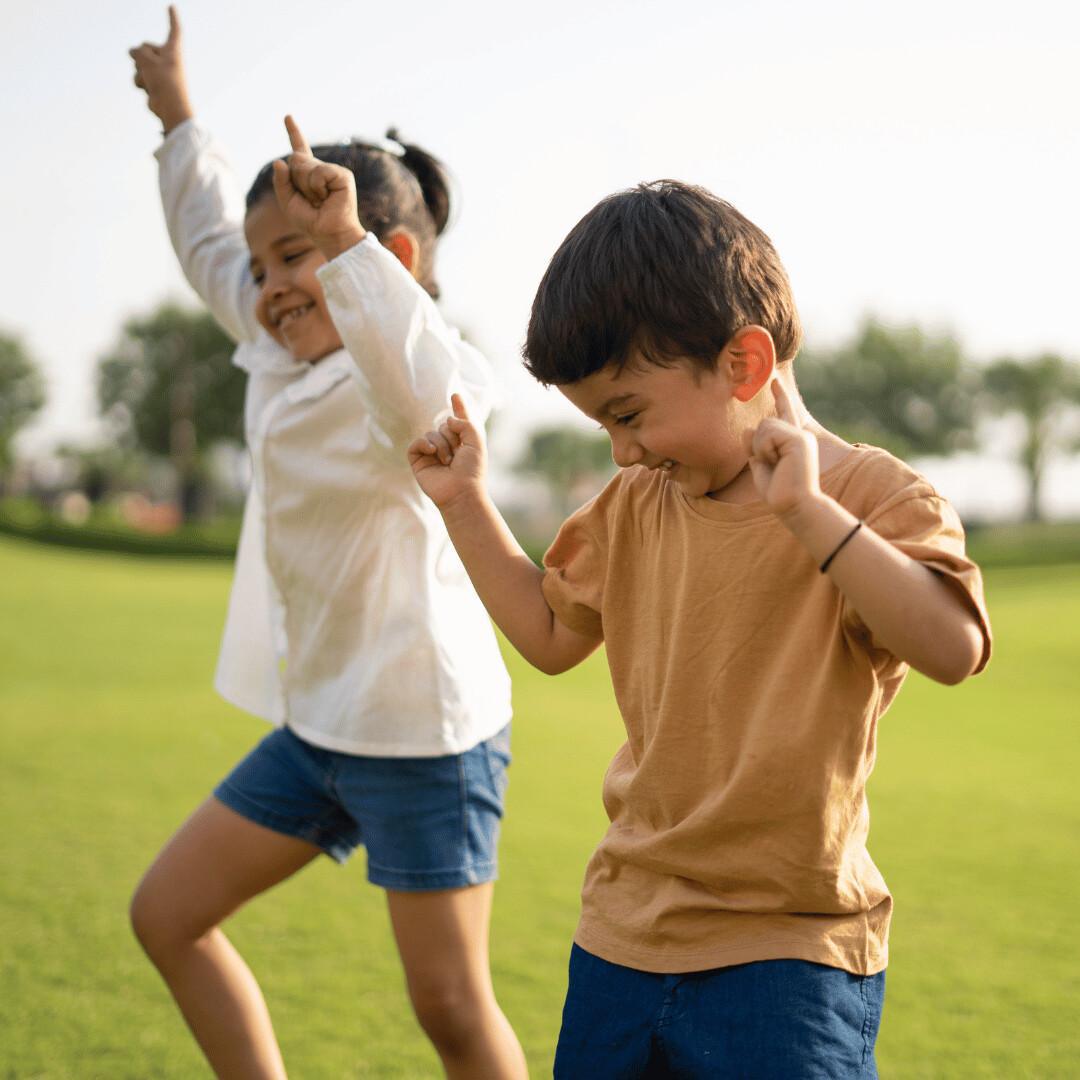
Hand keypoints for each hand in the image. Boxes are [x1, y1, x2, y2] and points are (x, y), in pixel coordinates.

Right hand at [129, 6, 192, 133]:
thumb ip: (137, 51)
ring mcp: (160, 72)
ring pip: (139, 63)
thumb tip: (132, 51)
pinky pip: (139, 76)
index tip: (172, 6)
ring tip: (151, 81)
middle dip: (141, 56)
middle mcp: (168, 59)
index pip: (174, 30)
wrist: (170, 108)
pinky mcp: (155, 83)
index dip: (172, 18)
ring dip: (140, 72)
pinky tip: (148, 90)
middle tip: (151, 69)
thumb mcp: (147, 59)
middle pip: (145, 47)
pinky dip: (140, 82)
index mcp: (173, 50)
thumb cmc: (164, 82)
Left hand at [272, 116, 365, 260]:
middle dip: (296, 181)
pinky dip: (318, 187)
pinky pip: (319, 172)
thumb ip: (281, 182)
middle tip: (312, 200)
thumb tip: (280, 161)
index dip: (294, 133)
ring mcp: (333, 171)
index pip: (299, 150)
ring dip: (307, 187)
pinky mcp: (342, 175)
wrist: (329, 234)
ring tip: (321, 201)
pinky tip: (327, 198)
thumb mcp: (288, 202)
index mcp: (309, 175)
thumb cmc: (311, 222)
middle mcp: (321, 170)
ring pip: (305, 166)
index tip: (288, 116)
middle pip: (295, 160)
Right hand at [408, 394, 486, 508]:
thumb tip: (447, 420)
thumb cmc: (472, 469)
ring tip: (448, 461)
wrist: (461, 491)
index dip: (458, 408)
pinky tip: (432, 452)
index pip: (458, 422)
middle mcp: (447, 446)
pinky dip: (424, 444)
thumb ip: (465, 423)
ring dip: (441, 444)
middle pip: (443, 425)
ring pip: (430, 433)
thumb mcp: (476, 441)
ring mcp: (432, 454)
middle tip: (457, 453)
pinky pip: (416, 443)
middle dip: (451, 436)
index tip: (456, 396)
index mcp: (462, 442)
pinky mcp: (419, 461)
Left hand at [746, 379, 821, 517]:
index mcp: (792, 440)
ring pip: (764, 426)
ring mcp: (800, 436)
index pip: (784, 413)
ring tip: (775, 465)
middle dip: (757, 445)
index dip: (780, 396)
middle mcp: (799, 435)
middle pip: (764, 423)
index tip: (774, 380)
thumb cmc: (778, 492)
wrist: (794, 506)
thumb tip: (747, 429)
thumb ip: (753, 448)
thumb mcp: (760, 467)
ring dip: (760, 448)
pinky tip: (777, 462)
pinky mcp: (798, 439)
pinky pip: (768, 434)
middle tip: (771, 465)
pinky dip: (764, 449)